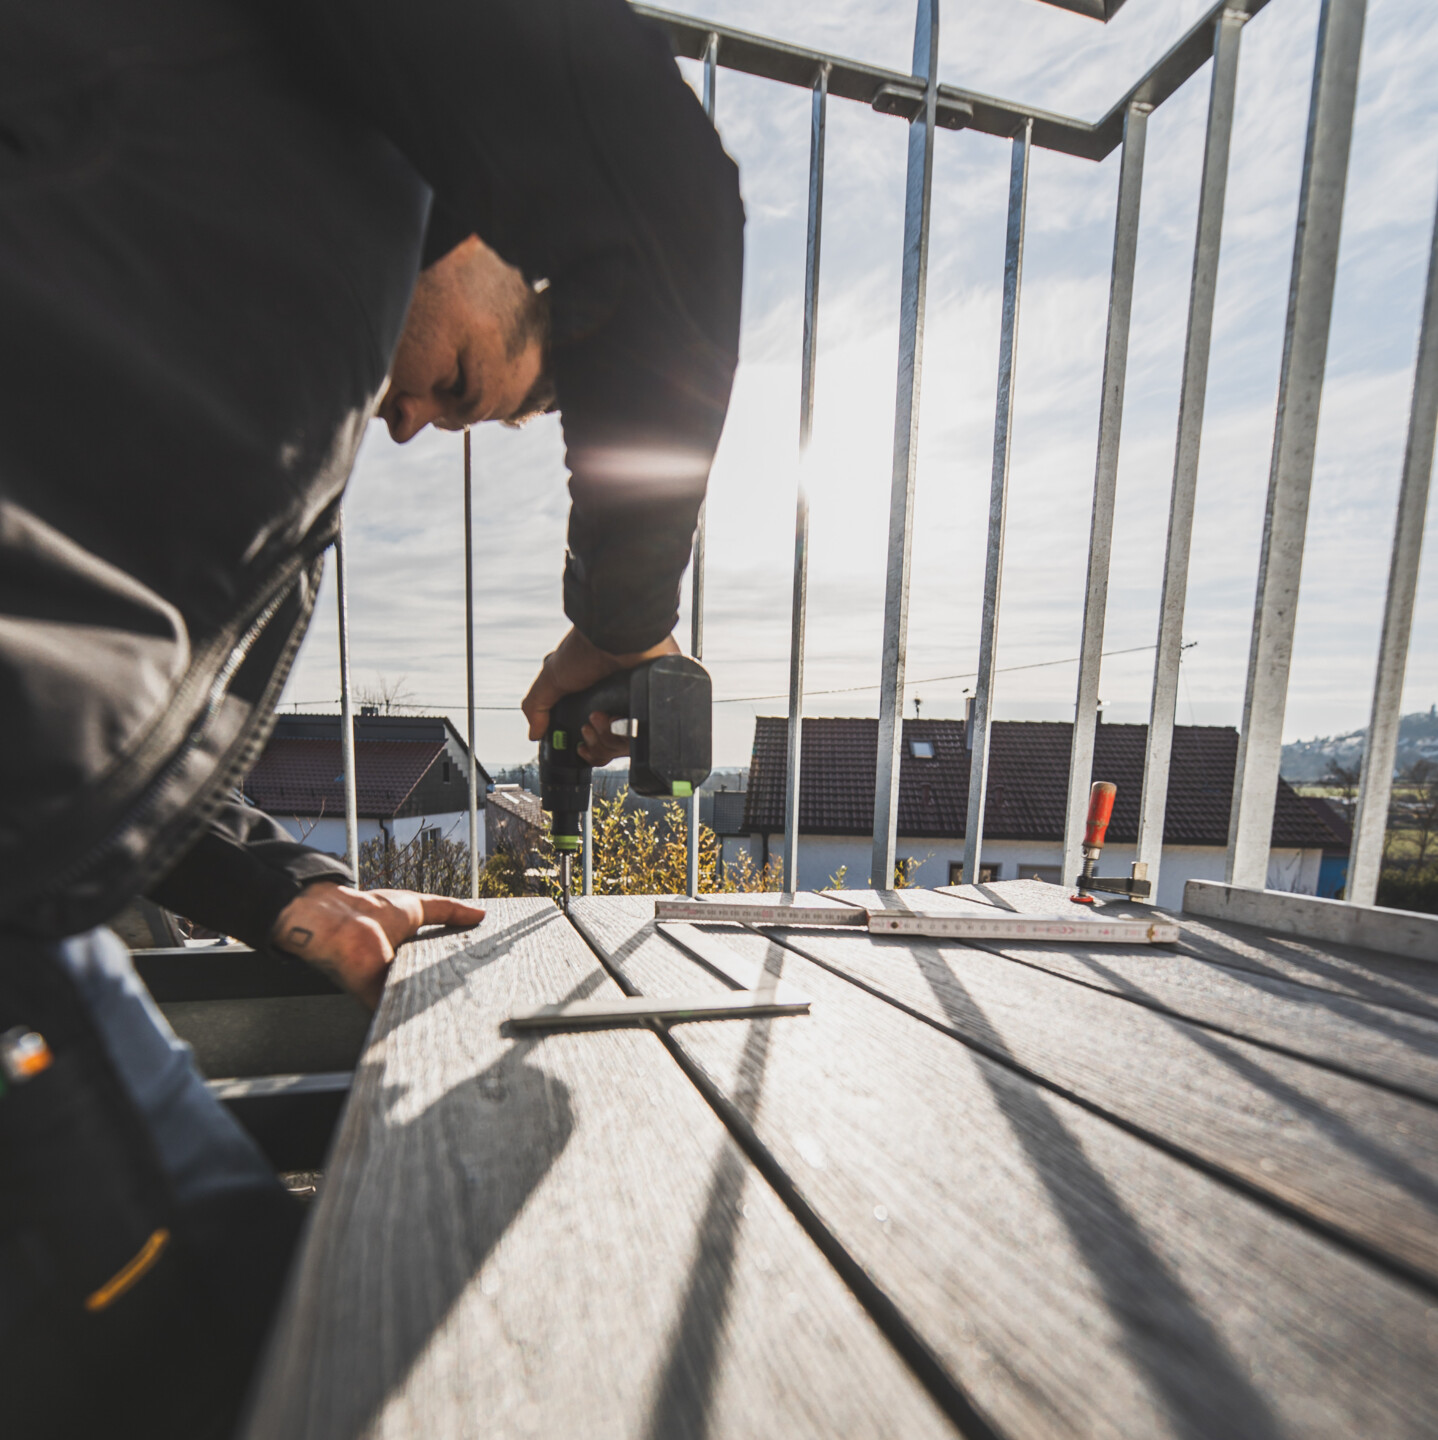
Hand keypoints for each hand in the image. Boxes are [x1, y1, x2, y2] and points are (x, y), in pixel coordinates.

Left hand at [271, 882, 484, 1009]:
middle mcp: (402, 976)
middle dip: (458, 994)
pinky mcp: (382, 1005)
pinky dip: (419, 1017)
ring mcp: (392, 992)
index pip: (441, 970)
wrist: (341, 923)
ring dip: (441, 1005)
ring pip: (423, 1004)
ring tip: (469, 1008)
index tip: (487, 976)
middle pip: (435, 989)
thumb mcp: (419, 907)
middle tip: (483, 997)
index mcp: (411, 956)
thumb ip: (450, 910)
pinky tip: (443, 1016)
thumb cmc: (371, 912)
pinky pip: (404, 1016)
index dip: (462, 972)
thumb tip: (481, 913)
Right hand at [522, 626, 679, 764]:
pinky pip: (645, 737)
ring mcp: (638, 707)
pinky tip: (619, 719)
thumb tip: (534, 732)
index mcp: (599, 702)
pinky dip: (628, 733)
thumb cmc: (587, 648)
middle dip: (596, 743)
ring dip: (608, 736)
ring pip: (625, 745)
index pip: (596, 740)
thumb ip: (537, 705)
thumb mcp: (552, 676)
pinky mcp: (655, 707)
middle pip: (610, 748)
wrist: (617, 636)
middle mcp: (619, 706)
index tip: (581, 747)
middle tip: (591, 722)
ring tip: (604, 716)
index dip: (589, 749)